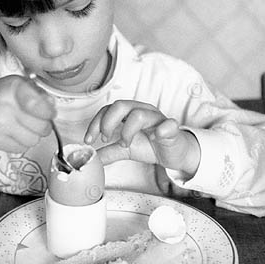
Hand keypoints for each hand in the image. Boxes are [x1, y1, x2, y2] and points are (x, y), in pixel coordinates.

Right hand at [0, 75, 55, 151]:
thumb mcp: (18, 84)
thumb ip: (38, 93)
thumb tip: (52, 106)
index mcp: (14, 87)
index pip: (40, 106)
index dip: (49, 112)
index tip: (48, 112)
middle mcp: (6, 106)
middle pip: (42, 126)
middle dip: (43, 125)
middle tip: (35, 120)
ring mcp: (0, 125)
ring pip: (34, 140)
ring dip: (33, 135)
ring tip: (24, 127)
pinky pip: (22, 148)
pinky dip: (22, 143)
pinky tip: (14, 133)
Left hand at [84, 100, 200, 177]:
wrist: (175, 153)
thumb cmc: (152, 145)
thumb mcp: (126, 149)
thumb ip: (109, 152)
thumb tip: (92, 157)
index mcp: (129, 113)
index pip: (107, 110)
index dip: (95, 123)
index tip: (89, 139)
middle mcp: (142, 111)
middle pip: (120, 106)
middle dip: (107, 123)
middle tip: (106, 139)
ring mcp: (157, 118)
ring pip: (139, 113)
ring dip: (127, 131)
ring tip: (126, 144)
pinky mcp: (172, 129)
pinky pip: (168, 125)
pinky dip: (159, 131)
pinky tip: (154, 138)